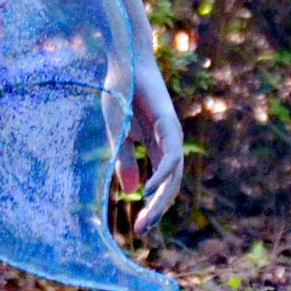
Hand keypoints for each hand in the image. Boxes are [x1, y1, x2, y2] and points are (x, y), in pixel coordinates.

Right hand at [119, 39, 185, 234]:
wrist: (123, 60)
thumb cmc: (120, 92)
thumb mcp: (116, 134)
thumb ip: (123, 160)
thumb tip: (131, 191)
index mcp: (156, 145)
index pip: (160, 183)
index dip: (151, 206)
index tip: (139, 228)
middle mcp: (168, 142)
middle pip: (169, 184)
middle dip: (157, 209)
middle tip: (143, 231)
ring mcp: (171, 133)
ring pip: (173, 174)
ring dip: (161, 198)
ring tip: (148, 219)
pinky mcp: (169, 123)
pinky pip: (170, 156)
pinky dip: (161, 174)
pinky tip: (149, 189)